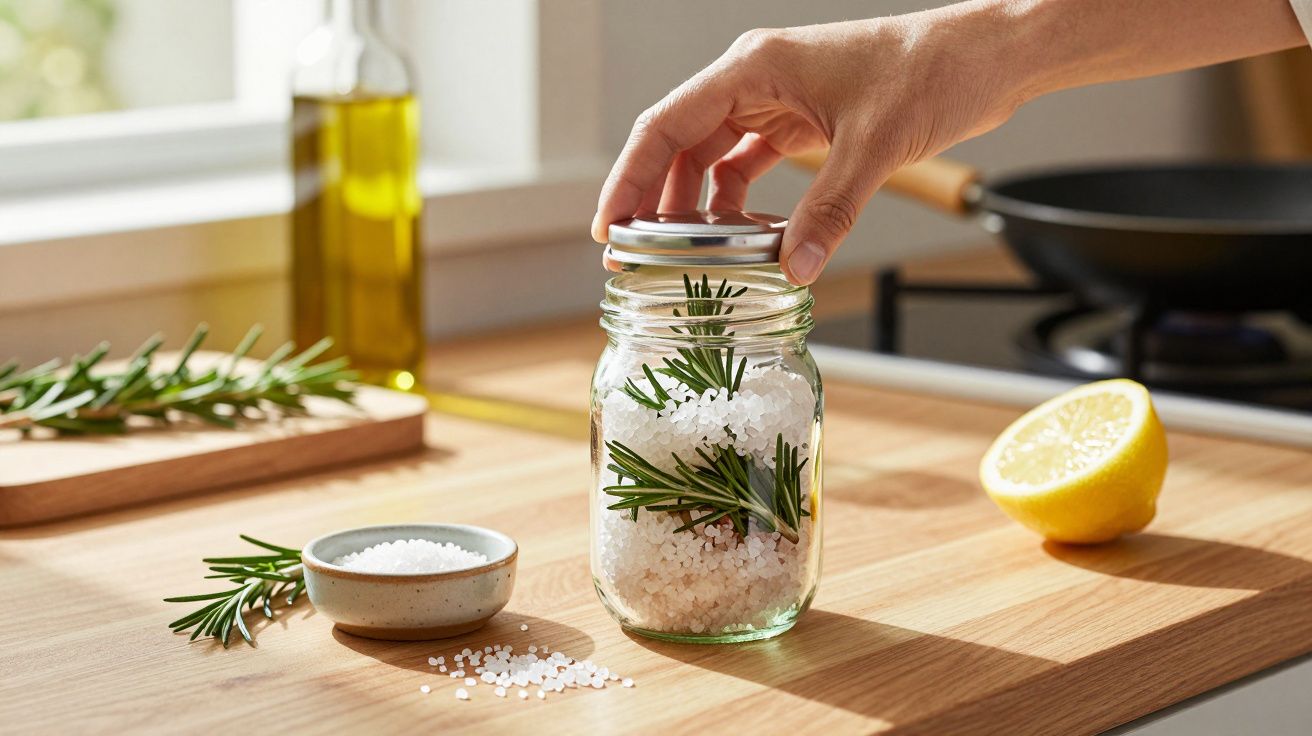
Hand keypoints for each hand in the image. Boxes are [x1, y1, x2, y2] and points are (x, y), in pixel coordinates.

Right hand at [591, 7, 1028, 283]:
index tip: (608, 228)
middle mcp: (755, 80)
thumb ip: (830, 209)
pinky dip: (741, 203)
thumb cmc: (931, 71)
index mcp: (754, 68)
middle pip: (679, 145)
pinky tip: (746, 237)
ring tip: (685, 256)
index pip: (666, 125)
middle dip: (654, 201)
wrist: (985, 57)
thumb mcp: (875, 144)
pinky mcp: (803, 122)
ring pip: (712, 158)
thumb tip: (795, 268)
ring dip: (697, 207)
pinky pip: (750, 166)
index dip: (628, 178)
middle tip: (636, 257)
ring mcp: (778, 101)